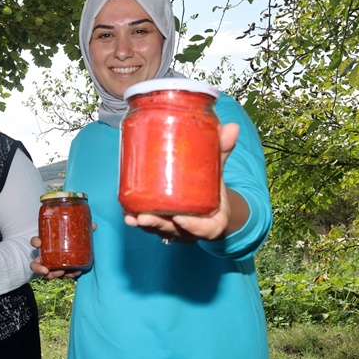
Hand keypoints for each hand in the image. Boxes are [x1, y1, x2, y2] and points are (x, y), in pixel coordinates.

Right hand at [28, 224, 95, 279]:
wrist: (77, 252)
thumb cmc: (71, 240)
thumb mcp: (75, 233)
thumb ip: (83, 229)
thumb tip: (94, 225)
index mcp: (46, 244)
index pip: (36, 242)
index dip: (35, 242)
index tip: (39, 243)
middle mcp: (46, 257)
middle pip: (35, 265)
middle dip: (38, 268)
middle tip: (45, 270)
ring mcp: (52, 266)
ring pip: (47, 274)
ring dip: (53, 275)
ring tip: (62, 272)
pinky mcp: (61, 272)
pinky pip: (62, 276)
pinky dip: (69, 275)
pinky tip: (76, 272)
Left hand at [124, 122, 247, 240]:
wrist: (210, 206)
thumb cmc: (214, 190)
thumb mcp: (219, 173)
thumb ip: (222, 152)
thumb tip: (232, 127)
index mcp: (213, 222)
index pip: (205, 229)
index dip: (193, 227)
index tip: (180, 219)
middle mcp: (192, 230)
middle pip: (175, 231)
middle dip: (158, 225)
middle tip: (143, 217)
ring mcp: (175, 230)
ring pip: (158, 229)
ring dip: (143, 224)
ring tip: (130, 217)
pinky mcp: (161, 225)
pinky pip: (149, 225)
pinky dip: (137, 220)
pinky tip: (126, 213)